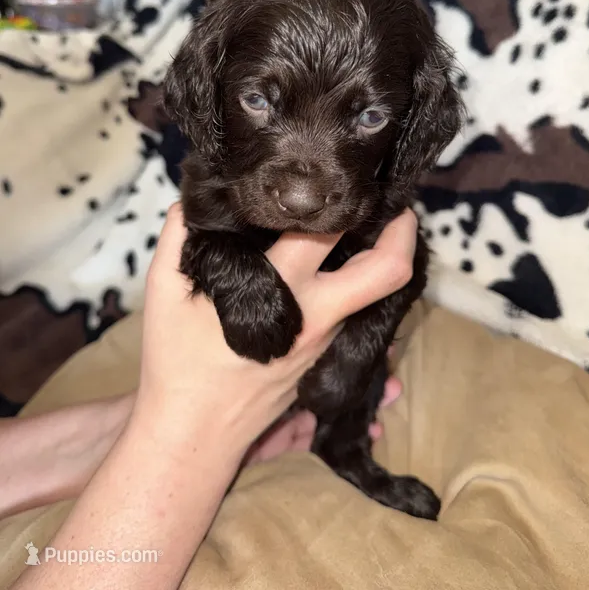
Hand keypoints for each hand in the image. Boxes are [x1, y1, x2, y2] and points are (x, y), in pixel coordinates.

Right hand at [135, 204, 416, 460]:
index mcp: (280, 292)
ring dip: (383, 262)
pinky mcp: (325, 362)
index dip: (345, 201)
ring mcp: (326, 343)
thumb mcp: (163, 294)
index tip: (350, 177)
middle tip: (398, 206)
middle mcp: (316, 317)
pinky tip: (345, 271)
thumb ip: (178, 237)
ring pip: (377, 298)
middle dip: (403, 235)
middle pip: (386, 274)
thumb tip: (194, 198)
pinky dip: (362, 291)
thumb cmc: (177, 362)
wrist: (194, 433)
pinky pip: (357, 320)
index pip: (326, 234)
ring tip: (371, 229)